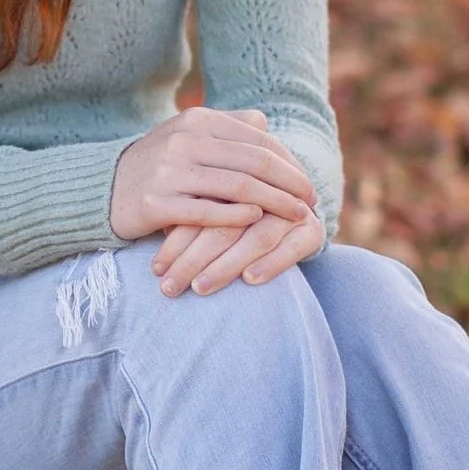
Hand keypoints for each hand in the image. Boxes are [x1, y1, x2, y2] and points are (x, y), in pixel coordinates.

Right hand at [110, 107, 316, 250]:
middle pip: (254, 162)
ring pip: (237, 187)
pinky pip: (207, 211)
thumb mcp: (188, 136)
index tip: (307, 184)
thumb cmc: (158, 164)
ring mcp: (168, 172)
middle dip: (290, 183)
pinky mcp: (155, 204)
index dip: (289, 162)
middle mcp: (184, 141)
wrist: (103, 188)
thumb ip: (227, 127)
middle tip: (312, 201)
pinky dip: (237, 216)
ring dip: (275, 202)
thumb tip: (264, 122)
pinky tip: (258, 221)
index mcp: (197, 121)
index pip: (258, 140)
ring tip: (298, 216)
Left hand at [156, 202, 326, 295]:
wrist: (291, 213)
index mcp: (235, 182)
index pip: (202, 210)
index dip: (176, 240)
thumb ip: (191, 220)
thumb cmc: (235, 221)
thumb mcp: (211, 214)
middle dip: (194, 259)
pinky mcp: (312, 231)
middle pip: (226, 224)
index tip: (156, 269)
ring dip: (226, 265)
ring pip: (256, 237)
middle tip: (169, 286)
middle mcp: (265, 194)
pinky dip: (271, 263)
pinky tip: (249, 279)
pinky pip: (293, 248)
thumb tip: (157, 249)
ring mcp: (291, 211)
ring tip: (199, 288)